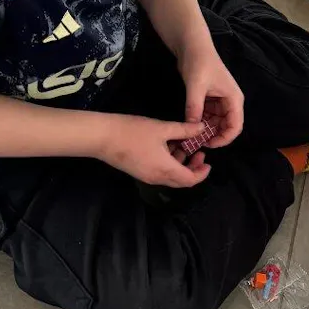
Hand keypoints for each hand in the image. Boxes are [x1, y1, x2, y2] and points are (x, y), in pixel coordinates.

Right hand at [97, 114, 212, 187]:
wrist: (101, 137)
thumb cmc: (133, 131)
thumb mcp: (162, 128)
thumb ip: (184, 130)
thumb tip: (202, 128)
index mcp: (165, 169)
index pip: (190, 180)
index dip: (202, 173)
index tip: (207, 161)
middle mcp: (157, 178)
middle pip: (181, 181)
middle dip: (193, 168)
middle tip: (198, 152)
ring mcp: (146, 176)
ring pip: (170, 176)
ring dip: (180, 164)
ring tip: (182, 145)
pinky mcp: (138, 172)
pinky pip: (160, 172)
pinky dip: (168, 163)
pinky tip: (167, 146)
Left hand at [177, 37, 243, 147]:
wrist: (192, 46)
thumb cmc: (199, 62)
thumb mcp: (196, 86)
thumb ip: (194, 108)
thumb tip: (191, 128)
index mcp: (234, 99)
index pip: (235, 126)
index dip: (224, 139)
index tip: (208, 144)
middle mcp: (230, 102)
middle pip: (226, 127)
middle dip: (214, 136)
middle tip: (197, 142)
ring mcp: (220, 101)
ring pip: (217, 123)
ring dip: (207, 130)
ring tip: (192, 136)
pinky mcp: (210, 99)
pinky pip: (208, 116)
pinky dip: (201, 122)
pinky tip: (190, 125)